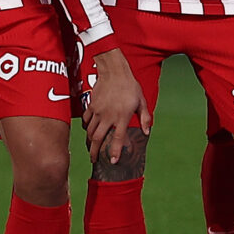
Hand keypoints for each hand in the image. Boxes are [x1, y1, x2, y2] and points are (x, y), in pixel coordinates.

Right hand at [82, 49, 146, 165]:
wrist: (114, 71)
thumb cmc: (129, 86)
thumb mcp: (141, 101)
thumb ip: (145, 118)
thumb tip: (147, 132)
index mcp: (122, 117)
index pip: (117, 138)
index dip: (114, 151)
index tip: (112, 161)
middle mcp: (108, 116)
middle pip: (98, 138)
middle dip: (94, 152)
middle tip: (94, 160)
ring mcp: (98, 111)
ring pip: (90, 131)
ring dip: (89, 142)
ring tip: (90, 149)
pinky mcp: (91, 105)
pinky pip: (86, 120)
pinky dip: (86, 128)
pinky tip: (88, 131)